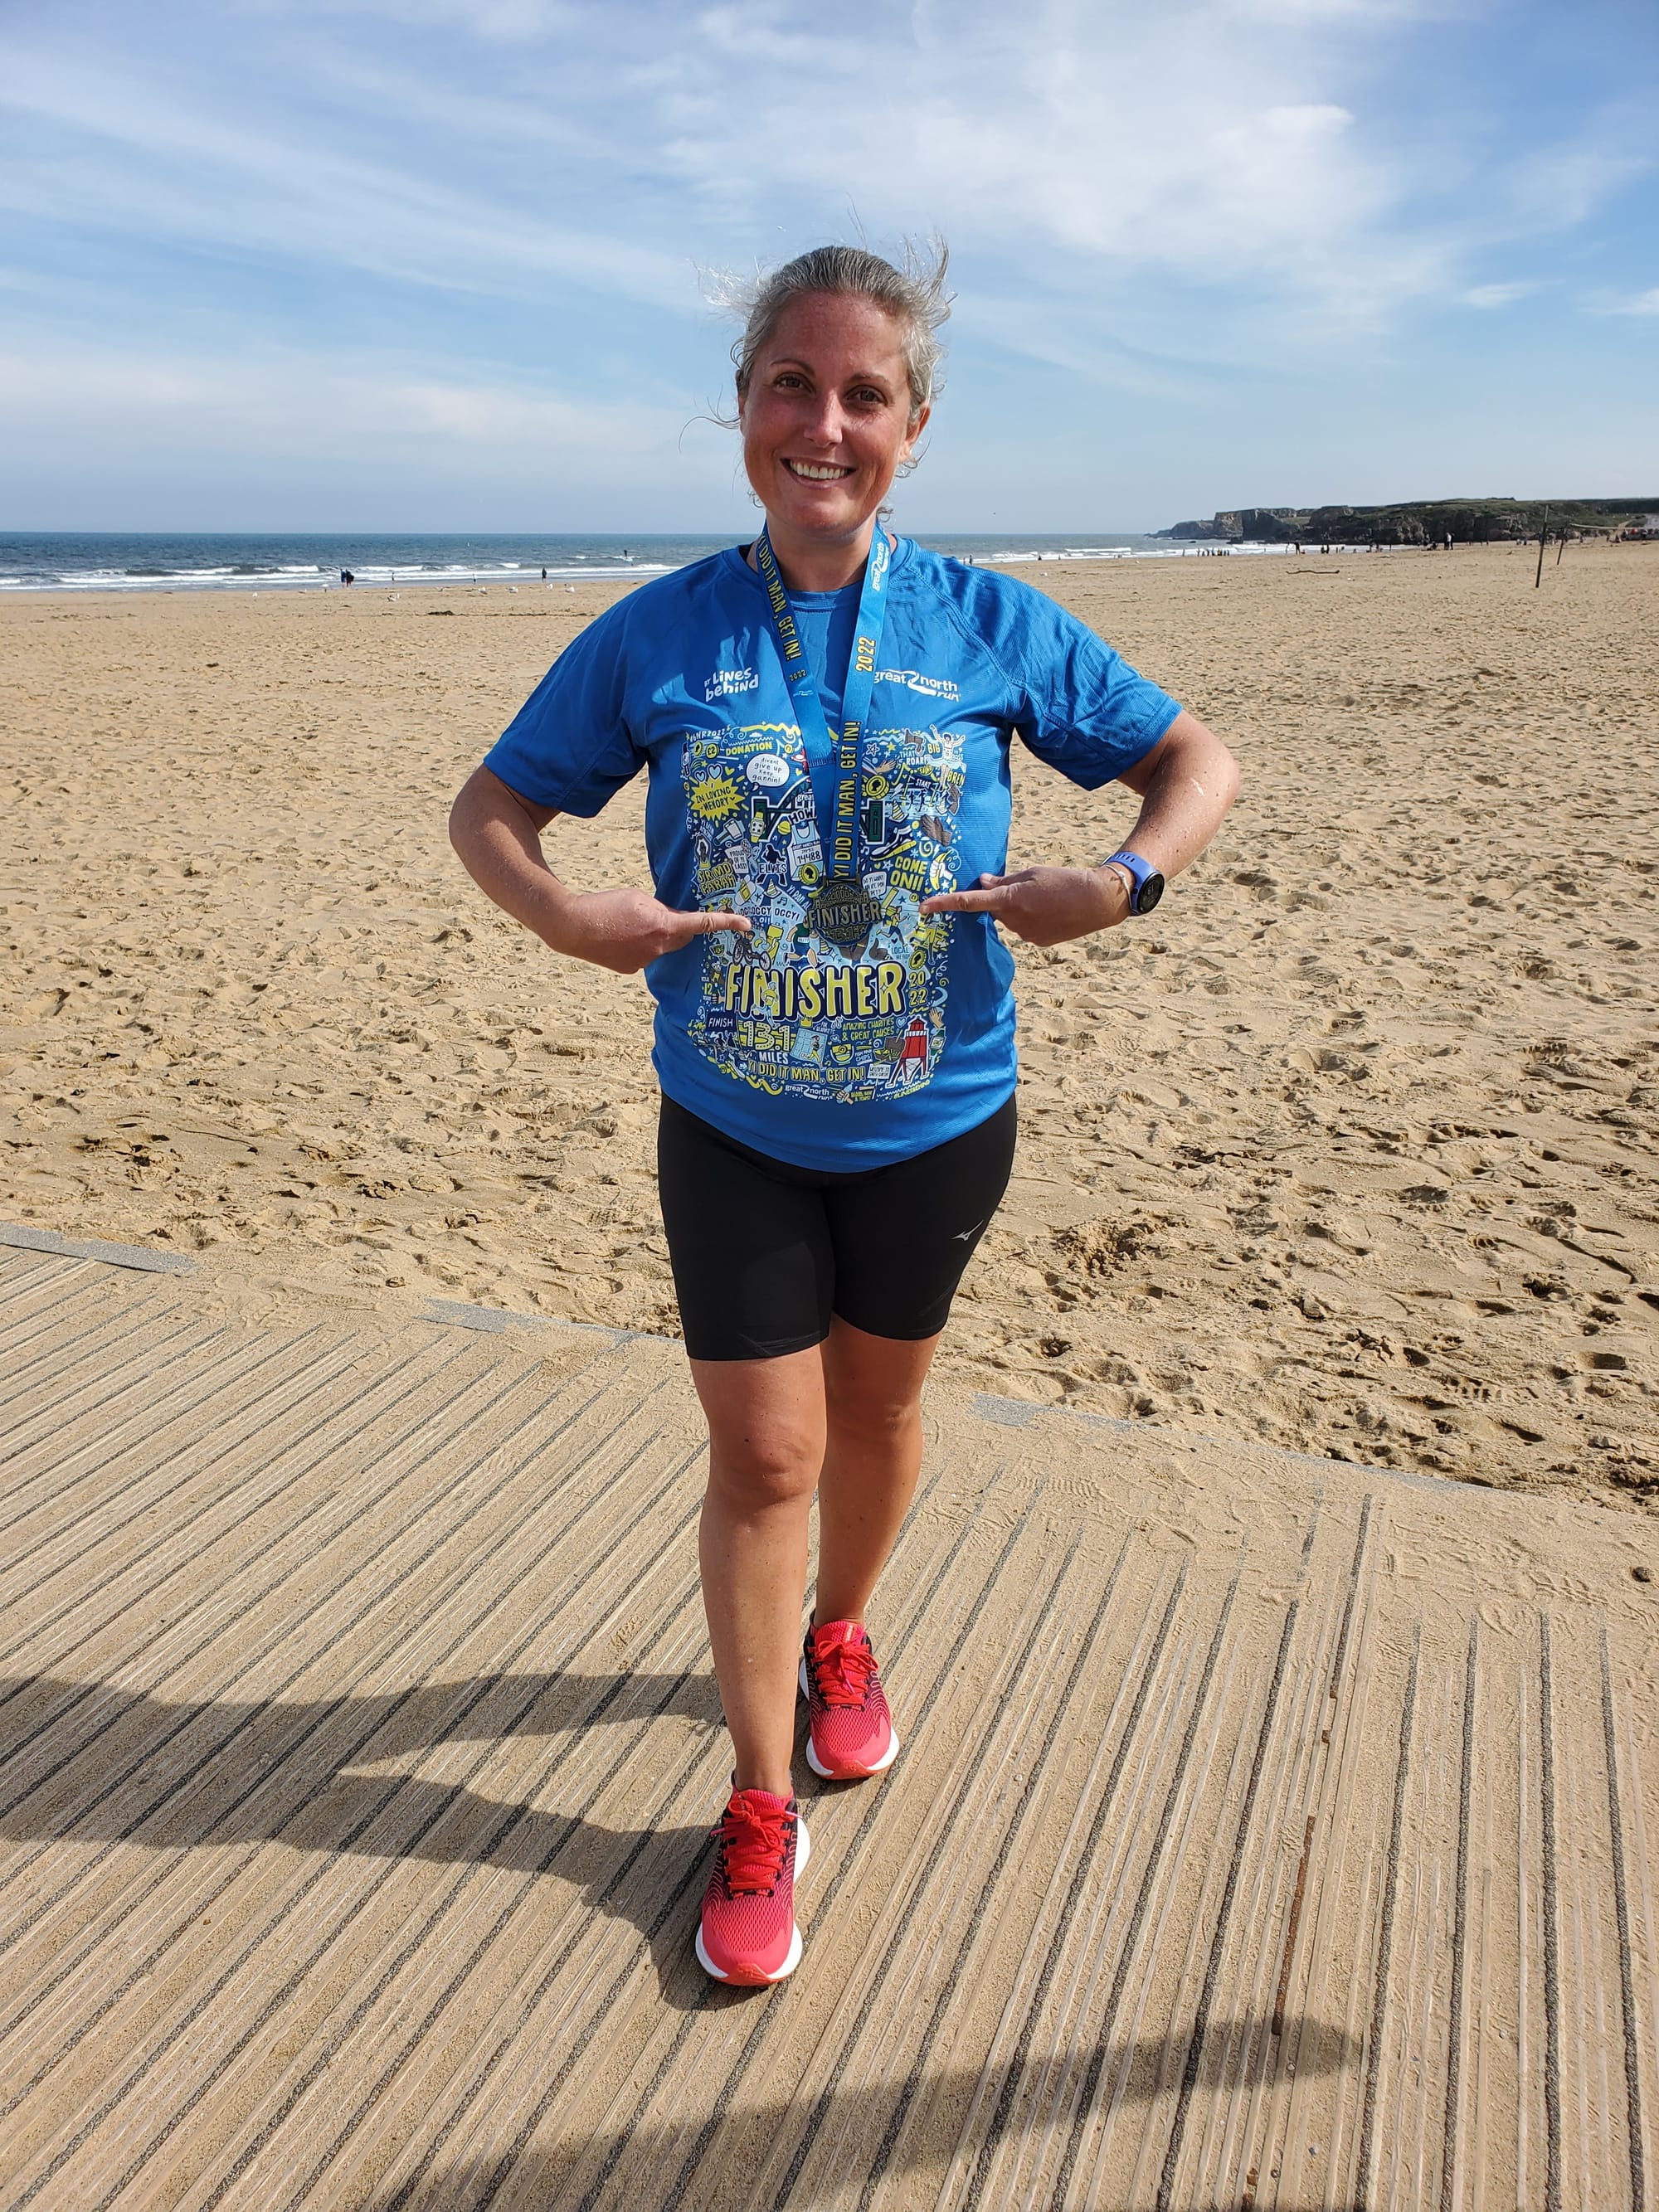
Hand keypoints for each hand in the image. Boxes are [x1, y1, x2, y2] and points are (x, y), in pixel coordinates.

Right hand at [551, 887, 750, 974]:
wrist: (572, 927)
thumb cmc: (605, 906)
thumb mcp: (639, 898)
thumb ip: (662, 909)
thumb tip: (672, 919)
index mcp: (664, 927)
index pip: (701, 924)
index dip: (726, 923)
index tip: (746, 924)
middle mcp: (659, 949)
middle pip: (683, 937)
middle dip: (680, 927)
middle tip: (660, 913)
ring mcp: (644, 962)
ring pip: (662, 946)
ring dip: (655, 935)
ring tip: (627, 924)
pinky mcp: (630, 969)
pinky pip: (645, 954)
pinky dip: (638, 945)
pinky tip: (618, 937)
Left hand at [920, 865, 1128, 946]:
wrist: (1099, 901)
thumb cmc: (1066, 880)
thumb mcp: (1032, 873)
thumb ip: (1004, 881)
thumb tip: (982, 883)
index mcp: (1009, 900)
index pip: (969, 903)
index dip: (944, 904)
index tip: (924, 908)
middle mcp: (1014, 921)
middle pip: (995, 909)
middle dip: (1002, 898)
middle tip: (1028, 886)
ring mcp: (1026, 934)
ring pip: (1011, 919)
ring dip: (1020, 908)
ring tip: (1048, 897)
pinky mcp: (1039, 942)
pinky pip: (1025, 927)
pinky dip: (1033, 918)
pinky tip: (1052, 911)